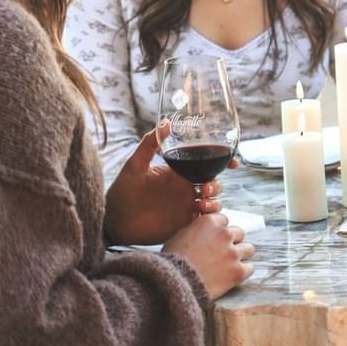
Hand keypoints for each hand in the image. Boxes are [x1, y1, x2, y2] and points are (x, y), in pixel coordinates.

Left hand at [103, 122, 233, 244]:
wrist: (114, 220)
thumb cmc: (122, 190)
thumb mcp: (135, 164)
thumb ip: (149, 144)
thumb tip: (165, 122)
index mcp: (178, 172)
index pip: (205, 164)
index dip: (222, 162)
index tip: (232, 162)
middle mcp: (185, 188)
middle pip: (213, 183)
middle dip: (217, 184)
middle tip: (206, 187)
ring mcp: (185, 206)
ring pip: (212, 202)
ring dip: (215, 201)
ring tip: (202, 202)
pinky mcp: (183, 223)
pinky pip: (204, 220)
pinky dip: (209, 217)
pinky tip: (200, 215)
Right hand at [163, 212, 254, 299]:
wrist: (172, 286)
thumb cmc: (171, 262)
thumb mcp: (180, 236)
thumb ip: (197, 229)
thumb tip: (205, 230)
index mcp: (209, 222)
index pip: (224, 220)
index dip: (218, 232)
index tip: (213, 241)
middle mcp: (224, 234)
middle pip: (238, 233)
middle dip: (231, 242)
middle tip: (221, 254)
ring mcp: (232, 253)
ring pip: (248, 249)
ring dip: (240, 255)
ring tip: (228, 265)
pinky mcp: (238, 271)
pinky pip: (250, 268)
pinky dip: (242, 272)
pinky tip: (232, 276)